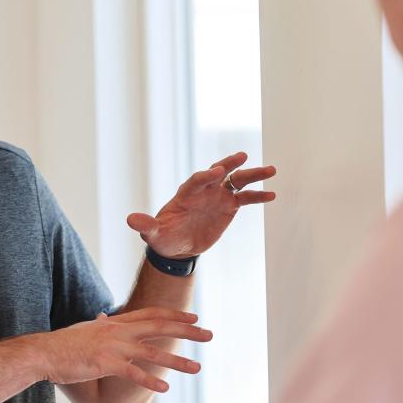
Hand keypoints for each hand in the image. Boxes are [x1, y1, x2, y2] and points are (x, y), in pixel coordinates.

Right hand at [33, 307, 211, 391]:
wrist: (44, 352)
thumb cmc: (63, 344)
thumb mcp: (85, 329)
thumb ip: (99, 324)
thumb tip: (103, 316)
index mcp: (115, 323)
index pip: (151, 315)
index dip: (174, 315)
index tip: (193, 317)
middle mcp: (118, 331)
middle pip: (159, 327)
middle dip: (186, 330)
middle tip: (208, 334)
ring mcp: (113, 347)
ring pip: (152, 352)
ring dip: (177, 360)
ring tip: (197, 368)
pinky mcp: (105, 363)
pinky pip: (133, 373)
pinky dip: (150, 380)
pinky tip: (165, 389)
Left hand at [127, 152, 275, 257]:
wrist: (178, 246)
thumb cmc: (163, 237)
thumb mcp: (153, 233)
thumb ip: (145, 225)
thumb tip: (130, 220)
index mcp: (185, 194)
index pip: (196, 180)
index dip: (205, 176)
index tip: (216, 172)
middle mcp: (204, 190)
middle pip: (218, 173)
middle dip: (229, 164)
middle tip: (242, 156)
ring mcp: (217, 196)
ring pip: (236, 181)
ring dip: (252, 175)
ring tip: (271, 170)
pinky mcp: (229, 207)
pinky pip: (245, 198)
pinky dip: (257, 196)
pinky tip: (271, 194)